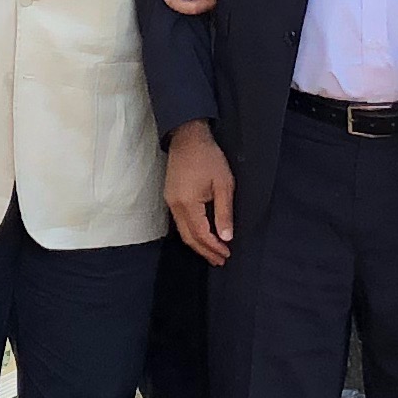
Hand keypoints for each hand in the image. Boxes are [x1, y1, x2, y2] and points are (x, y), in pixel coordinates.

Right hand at [163, 121, 234, 266]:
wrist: (188, 137)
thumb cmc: (208, 157)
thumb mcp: (223, 184)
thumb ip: (224, 212)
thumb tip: (226, 237)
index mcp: (188, 203)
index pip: (201, 234)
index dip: (214, 247)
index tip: (227, 255)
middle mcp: (175, 206)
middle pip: (189, 237)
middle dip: (205, 251)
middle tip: (220, 261)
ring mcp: (170, 201)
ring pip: (182, 231)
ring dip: (197, 244)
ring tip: (212, 253)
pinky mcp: (170, 196)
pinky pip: (180, 222)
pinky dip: (191, 233)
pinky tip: (201, 235)